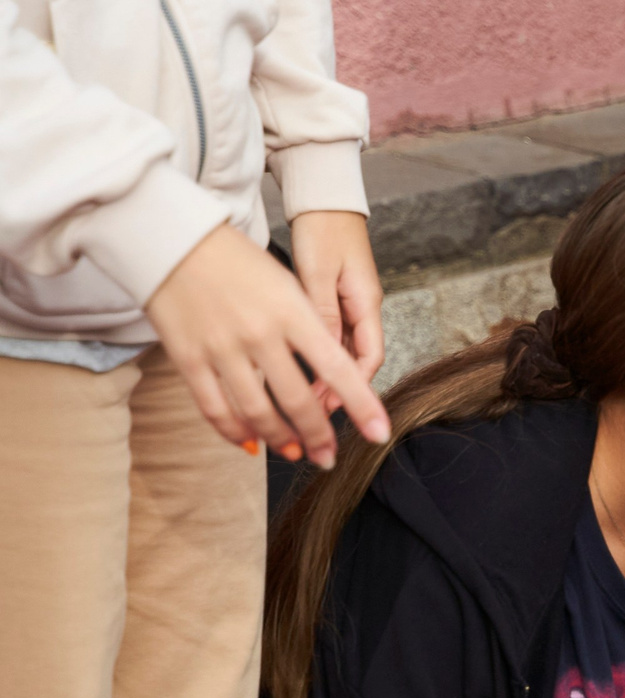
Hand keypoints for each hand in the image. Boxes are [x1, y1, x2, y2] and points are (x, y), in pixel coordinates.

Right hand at [144, 224, 389, 467]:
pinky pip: (214, 408)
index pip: (338, 368)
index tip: (379, 433)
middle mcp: (260, 333)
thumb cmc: (239, 261)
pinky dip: (234, 431)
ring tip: (293, 452)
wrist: (173, 240)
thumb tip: (331, 373)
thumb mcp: (286, 283)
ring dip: (279, 439)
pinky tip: (249, 442)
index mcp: (293, 312)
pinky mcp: (188, 358)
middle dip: (317, 436)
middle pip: (298, 401)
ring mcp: (221, 348)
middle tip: (328, 457)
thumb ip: (310, 326)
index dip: (361, 405)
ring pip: (257, 412)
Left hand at [287, 210, 384, 416]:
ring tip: (298, 396)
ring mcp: (349, 303)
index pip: (368, 358)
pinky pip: (328, 334)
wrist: (324, 198)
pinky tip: (295, 365)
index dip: (352, 388)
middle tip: (308, 412)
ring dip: (323, 374)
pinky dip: (314, 354)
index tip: (328, 407)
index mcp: (366, 302)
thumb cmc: (322, 228)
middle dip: (335, 389)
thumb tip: (325, 355)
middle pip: (355, 360)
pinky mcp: (333, 297)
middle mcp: (362, 307)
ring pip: (340, 350)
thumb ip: (322, 312)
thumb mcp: (319, 272)